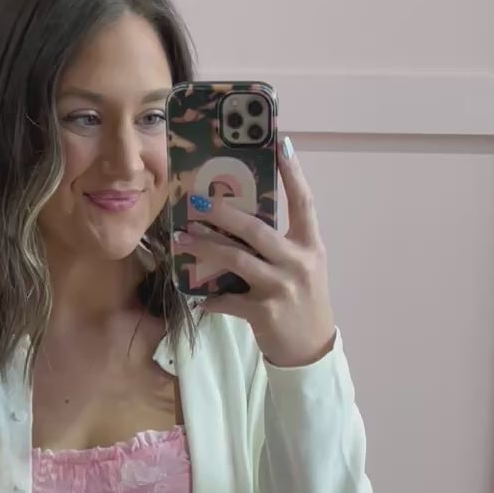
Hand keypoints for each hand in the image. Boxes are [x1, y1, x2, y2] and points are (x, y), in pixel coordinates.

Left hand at [174, 140, 335, 368]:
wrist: (310, 349)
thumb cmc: (302, 302)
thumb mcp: (302, 267)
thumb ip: (281, 244)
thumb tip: (241, 220)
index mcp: (310, 246)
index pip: (304, 202)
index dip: (293, 172)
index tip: (281, 143)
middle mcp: (298, 263)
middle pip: (256, 230)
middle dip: (224, 213)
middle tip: (198, 200)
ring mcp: (281, 288)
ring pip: (237, 260)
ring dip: (205, 247)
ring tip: (183, 237)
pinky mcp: (264, 313)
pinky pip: (228, 300)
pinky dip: (210, 298)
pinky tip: (197, 296)